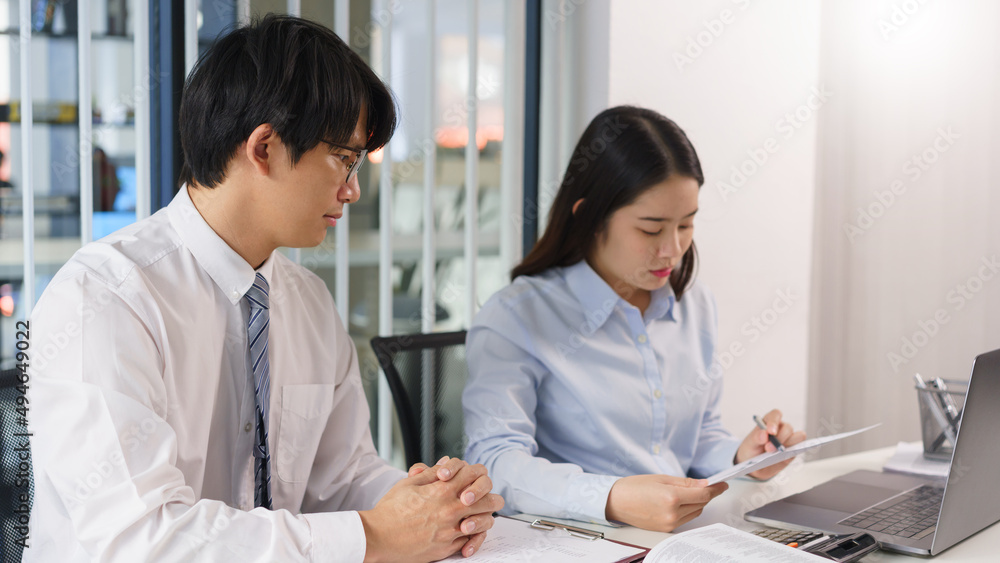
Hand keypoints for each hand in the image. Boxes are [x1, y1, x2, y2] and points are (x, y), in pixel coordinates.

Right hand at [360, 458, 504, 562]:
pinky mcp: (447, 547)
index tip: (475, 476)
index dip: (477, 472)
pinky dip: (474, 535)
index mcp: (442, 490)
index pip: (474, 474)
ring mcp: (451, 530)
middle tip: (489, 496)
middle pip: (488, 499)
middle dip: (490, 495)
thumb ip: (432, 472)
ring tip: (482, 514)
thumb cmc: (390, 510)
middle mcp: (450, 510)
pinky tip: (470, 530)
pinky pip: (471, 540)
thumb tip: (447, 462)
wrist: (378, 537)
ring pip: (484, 522)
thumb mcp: (409, 483)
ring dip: (486, 516)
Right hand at [605, 474, 727, 531]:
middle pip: (701, 504)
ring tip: (688, 493)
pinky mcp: (666, 529)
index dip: (716, 488)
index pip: (702, 494)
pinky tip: (681, 502)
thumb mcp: (661, 478)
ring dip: (697, 503)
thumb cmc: (634, 487)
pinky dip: (687, 510)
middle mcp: (672, 513)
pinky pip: (685, 519)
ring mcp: (669, 524)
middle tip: (706, 485)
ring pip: (695, 512)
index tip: (723, 484)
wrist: (616, 502)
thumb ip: (685, 482)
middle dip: (705, 494)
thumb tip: (704, 484)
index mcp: (671, 497)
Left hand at [735, 409, 806, 479]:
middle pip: (788, 427)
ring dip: (788, 444)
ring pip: (798, 436)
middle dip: (780, 438)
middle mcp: (781, 428)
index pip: (776, 414)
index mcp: (769, 422)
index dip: (774, 422)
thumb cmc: (751, 450)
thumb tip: (764, 434)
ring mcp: (789, 439)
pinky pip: (800, 448)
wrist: (754, 466)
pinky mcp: (794, 450)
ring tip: (775, 453)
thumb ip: (756, 438)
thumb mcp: (750, 444)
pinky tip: (784, 457)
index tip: (770, 432)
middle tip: (768, 448)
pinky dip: (794, 451)